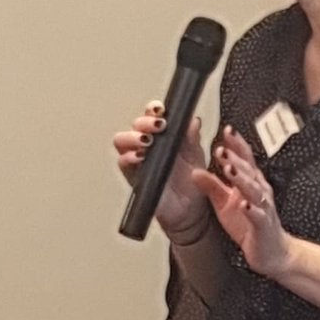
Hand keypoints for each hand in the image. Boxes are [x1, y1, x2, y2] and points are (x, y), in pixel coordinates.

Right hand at [113, 100, 208, 236]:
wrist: (192, 210)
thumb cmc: (192, 182)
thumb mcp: (196, 155)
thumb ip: (192, 138)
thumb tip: (192, 120)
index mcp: (163, 136)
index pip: (152, 115)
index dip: (153, 109)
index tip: (162, 110)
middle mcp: (148, 145)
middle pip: (135, 125)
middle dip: (144, 121)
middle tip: (158, 127)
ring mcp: (139, 160)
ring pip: (122, 140)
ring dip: (133, 136)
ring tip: (148, 141)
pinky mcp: (134, 177)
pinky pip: (123, 163)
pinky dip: (129, 157)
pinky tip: (141, 157)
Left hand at [192, 126, 290, 276]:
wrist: (271, 251)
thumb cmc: (249, 225)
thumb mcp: (225, 203)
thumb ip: (212, 186)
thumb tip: (194, 170)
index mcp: (250, 183)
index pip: (244, 159)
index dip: (236, 145)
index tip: (226, 130)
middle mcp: (259, 192)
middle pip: (248, 170)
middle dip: (235, 158)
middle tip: (222, 147)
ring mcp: (263, 208)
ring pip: (253, 190)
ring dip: (241, 178)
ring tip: (229, 169)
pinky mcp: (263, 226)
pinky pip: (257, 216)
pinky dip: (251, 209)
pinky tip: (243, 204)